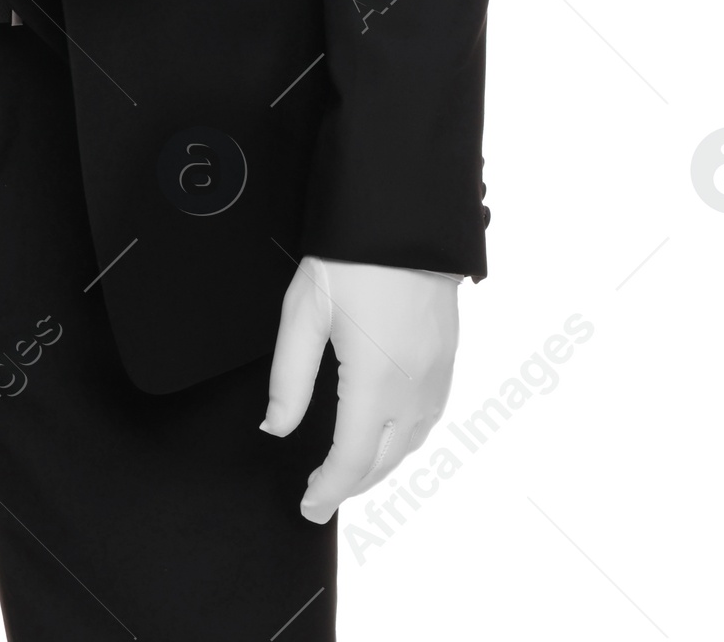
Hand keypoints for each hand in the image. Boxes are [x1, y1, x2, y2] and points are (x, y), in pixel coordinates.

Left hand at [261, 257, 459, 523]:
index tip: (308, 506)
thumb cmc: (351, 257)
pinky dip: (405, 440)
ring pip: (411, 445)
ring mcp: (436, 375)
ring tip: (349, 472)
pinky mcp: (447, 359)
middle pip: (383, 461)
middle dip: (351, 485)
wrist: (406, 217)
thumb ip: (289, 377)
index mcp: (374, 380)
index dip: (328, 491)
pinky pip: (429, 418)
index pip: (351, 460)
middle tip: (320, 496)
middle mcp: (412, 387)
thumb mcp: (305, 311)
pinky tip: (387, 435)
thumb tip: (276, 428)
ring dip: (380, 466)